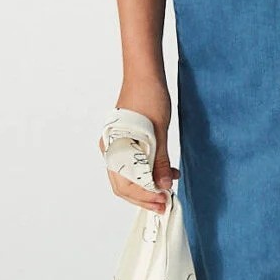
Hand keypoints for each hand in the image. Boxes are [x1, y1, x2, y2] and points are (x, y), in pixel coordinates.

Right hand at [99, 80, 174, 211]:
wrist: (145, 76)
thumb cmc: (150, 99)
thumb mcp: (159, 133)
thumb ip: (159, 162)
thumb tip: (163, 186)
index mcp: (114, 148)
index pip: (125, 186)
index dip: (144, 197)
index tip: (163, 202)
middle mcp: (110, 149)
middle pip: (124, 185)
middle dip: (145, 196)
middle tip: (165, 203)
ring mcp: (116, 146)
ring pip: (129, 176)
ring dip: (148, 185)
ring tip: (169, 186)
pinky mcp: (124, 142)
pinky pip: (132, 164)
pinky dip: (147, 172)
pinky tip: (165, 171)